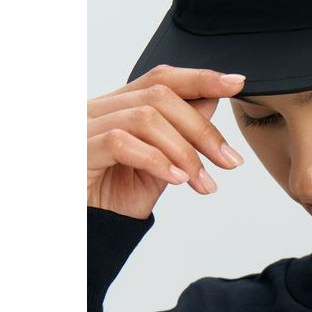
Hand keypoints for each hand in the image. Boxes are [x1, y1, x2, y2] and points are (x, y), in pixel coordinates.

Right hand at [87, 64, 246, 219]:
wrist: (83, 233)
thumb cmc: (110, 200)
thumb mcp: (156, 166)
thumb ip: (178, 135)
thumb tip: (211, 102)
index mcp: (117, 108)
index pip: (160, 79)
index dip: (200, 78)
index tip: (235, 83)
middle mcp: (97, 110)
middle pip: (160, 96)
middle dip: (202, 129)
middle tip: (229, 161)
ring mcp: (82, 127)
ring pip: (145, 118)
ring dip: (185, 151)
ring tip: (203, 182)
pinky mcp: (75, 150)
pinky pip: (121, 143)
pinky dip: (157, 160)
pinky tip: (176, 180)